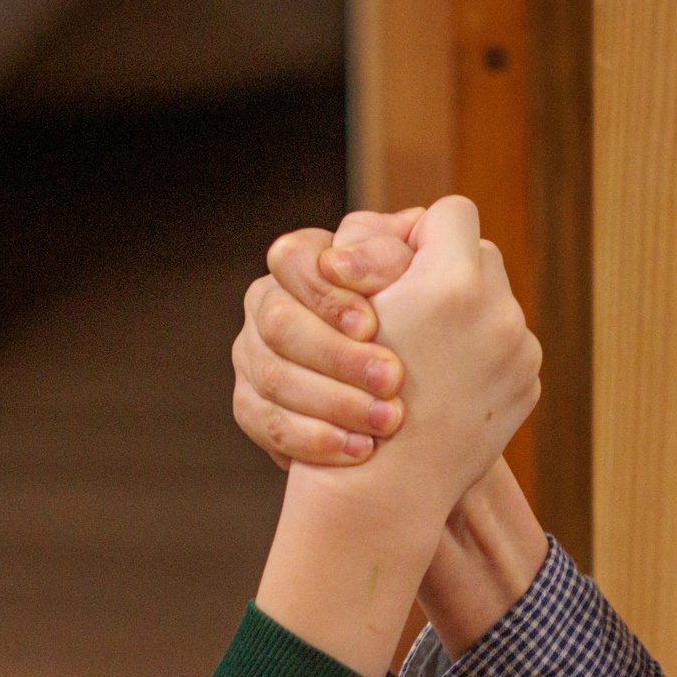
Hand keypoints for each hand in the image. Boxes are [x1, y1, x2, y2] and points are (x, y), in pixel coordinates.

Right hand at [233, 211, 417, 467]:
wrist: (412, 431)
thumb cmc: (426, 337)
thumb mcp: (424, 287)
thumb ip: (409, 256)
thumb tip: (413, 226)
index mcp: (304, 262)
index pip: (293, 257)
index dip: (331, 292)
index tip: (374, 324)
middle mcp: (269, 301)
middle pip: (279, 321)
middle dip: (339, 355)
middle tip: (393, 380)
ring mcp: (251, 354)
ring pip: (271, 375)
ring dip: (335, 401)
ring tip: (388, 422)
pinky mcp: (250, 404)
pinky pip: (264, 421)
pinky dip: (315, 439)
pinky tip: (359, 450)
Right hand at [324, 196, 539, 513]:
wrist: (384, 486)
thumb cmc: (346, 393)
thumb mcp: (353, 309)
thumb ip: (385, 256)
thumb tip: (419, 224)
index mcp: (452, 282)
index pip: (452, 214)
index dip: (421, 232)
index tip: (399, 263)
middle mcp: (499, 312)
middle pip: (481, 256)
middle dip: (449, 272)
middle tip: (413, 302)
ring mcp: (521, 352)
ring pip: (497, 303)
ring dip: (466, 315)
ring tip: (426, 348)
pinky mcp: (529, 386)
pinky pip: (507, 348)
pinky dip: (480, 357)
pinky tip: (445, 383)